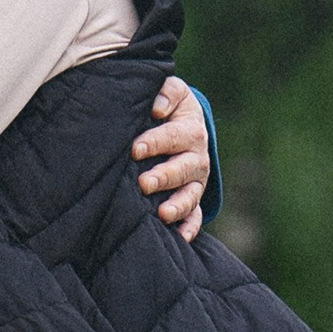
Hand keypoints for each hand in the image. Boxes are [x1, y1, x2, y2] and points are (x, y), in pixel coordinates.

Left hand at [132, 75, 209, 242]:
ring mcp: (196, 181)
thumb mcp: (172, 92)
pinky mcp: (193, 198)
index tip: (136, 149)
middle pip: (183, 169)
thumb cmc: (169, 107)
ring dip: (178, 205)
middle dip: (164, 177)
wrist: (185, 123)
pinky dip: (189, 228)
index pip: (173, 136)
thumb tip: (158, 107)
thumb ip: (166, 92)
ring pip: (191, 195)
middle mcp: (196, 157)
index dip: (155, 142)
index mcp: (190, 130)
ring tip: (162, 214)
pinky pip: (195, 217)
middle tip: (144, 184)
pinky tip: (179, 238)